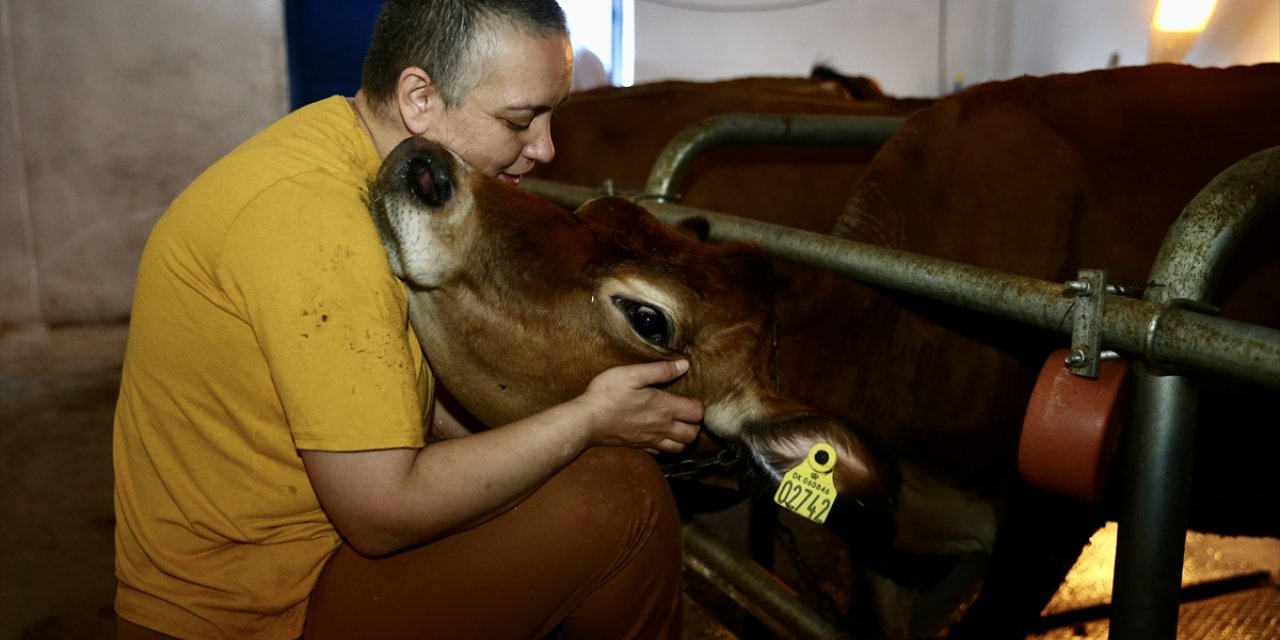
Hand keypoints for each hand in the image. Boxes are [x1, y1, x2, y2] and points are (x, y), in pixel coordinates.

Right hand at [573, 360, 703, 453]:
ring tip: (677, 425)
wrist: (587, 420)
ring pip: (680, 447)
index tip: (689, 397)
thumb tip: (683, 365)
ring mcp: (651, 440)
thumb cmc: (607, 394)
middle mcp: (661, 427)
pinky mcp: (639, 447)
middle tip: (686, 413)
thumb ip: (660, 370)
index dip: (698, 405)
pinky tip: (659, 434)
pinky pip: (662, 453)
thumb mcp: (632, 374)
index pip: (697, 412)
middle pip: (693, 434)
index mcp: (664, 407)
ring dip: (683, 438)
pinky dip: (666, 446)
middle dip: (695, 424)